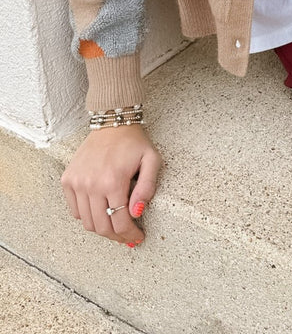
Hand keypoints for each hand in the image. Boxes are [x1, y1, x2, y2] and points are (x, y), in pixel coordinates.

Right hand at [61, 125, 160, 245]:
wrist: (111, 124)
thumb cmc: (133, 143)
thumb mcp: (152, 160)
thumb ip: (148, 188)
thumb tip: (137, 212)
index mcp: (114, 181)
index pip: (120, 222)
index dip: (130, 235)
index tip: (137, 238)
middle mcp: (92, 184)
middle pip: (102, 227)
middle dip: (117, 237)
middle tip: (127, 237)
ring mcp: (77, 182)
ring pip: (87, 222)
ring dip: (102, 229)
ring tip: (114, 226)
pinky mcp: (68, 180)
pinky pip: (75, 210)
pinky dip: (86, 217)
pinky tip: (99, 211)